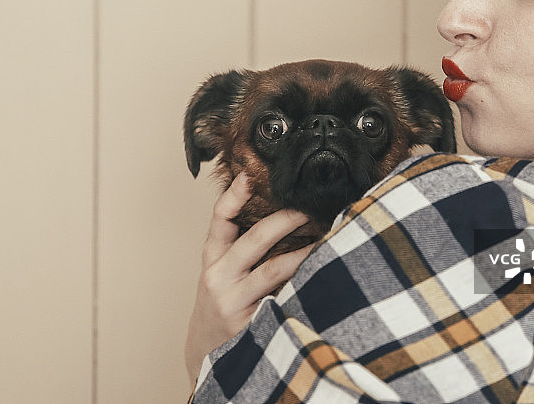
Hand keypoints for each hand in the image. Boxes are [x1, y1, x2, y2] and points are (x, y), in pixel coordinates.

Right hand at [185, 173, 311, 381]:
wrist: (207, 358)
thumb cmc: (222, 306)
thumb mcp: (220, 274)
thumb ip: (240, 247)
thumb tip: (281, 211)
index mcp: (212, 259)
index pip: (219, 219)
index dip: (233, 195)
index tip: (250, 175)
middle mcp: (219, 276)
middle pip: (255, 238)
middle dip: (286, 218)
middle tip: (310, 206)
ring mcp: (234, 301)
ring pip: (274, 268)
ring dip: (304, 251)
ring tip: (327, 236)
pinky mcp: (251, 323)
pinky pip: (283, 298)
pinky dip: (304, 283)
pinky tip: (323, 274)